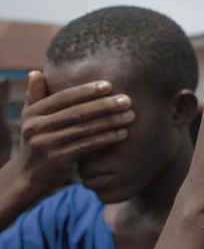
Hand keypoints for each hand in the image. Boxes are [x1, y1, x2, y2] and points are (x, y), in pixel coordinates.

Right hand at [9, 70, 134, 199]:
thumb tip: (36, 72)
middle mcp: (36, 127)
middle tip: (127, 100)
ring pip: (85, 129)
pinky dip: (106, 139)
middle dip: (105, 105)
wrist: (28, 175)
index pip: (64, 97)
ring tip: (130, 116)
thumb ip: (36, 95)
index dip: (87, 90)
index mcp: (33, 112)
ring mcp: (46, 144)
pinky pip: (87, 147)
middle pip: (77, 113)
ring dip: (110, 122)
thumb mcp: (31, 118)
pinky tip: (121, 134)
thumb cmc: (38, 140)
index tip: (109, 85)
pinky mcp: (58, 160)